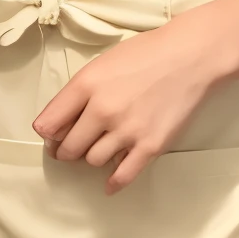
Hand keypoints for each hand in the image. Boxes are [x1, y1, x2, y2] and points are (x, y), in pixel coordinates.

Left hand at [31, 19, 218, 193]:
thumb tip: (55, 122)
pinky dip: (113, 182)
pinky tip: (109, 184)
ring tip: (99, 149)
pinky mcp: (150, 146)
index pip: (49, 123)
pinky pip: (123, 175)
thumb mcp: (102, 63)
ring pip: (93, 161)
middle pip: (69, 148)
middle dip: (66, 151)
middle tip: (71, 149)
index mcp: (87, 84)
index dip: (48, 134)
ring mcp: (127, 131)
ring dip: (92, 158)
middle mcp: (103, 110)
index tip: (52, 137)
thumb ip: (77, 92)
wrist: (191, 57)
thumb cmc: (146, 53)